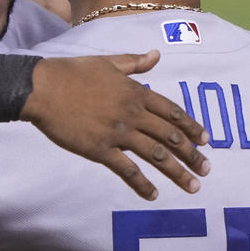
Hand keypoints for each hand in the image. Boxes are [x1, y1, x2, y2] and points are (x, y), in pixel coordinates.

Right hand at [21, 50, 209, 199]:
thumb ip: (135, 63)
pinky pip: (127, 170)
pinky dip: (142, 184)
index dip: (191, 127)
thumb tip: (156, 55)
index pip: (172, 112)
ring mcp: (118, 132)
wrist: (43, 88)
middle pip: (170, 136)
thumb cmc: (72, 72)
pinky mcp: (100, 150)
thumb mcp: (108, 62)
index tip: (206, 140)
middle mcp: (132, 113)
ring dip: (177, 172)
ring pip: (156, 155)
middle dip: (191, 154)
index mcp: (136, 92)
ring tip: (193, 186)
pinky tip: (153, 195)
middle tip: (206, 169)